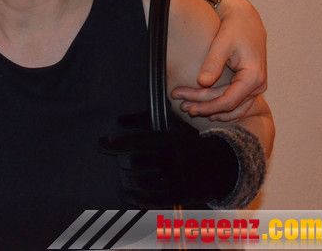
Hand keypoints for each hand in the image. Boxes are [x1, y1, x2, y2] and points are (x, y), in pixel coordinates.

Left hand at [99, 113, 237, 209]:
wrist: (219, 166)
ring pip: (140, 183)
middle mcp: (175, 161)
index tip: (102, 142)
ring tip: (121, 175)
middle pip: (135, 163)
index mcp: (172, 141)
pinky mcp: (179, 198)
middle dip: (121, 162)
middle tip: (118, 160)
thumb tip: (118, 120)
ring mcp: (178, 182)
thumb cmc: (188, 142)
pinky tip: (126, 192)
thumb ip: (143, 120)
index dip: (115, 143)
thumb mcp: (170, 125)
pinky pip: (150, 201)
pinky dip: (134, 197)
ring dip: (125, 179)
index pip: (136, 142)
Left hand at [172, 0, 266, 118]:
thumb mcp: (222, 43)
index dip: (208, 107)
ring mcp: (257, 86)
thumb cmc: (235, 28)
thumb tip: (203, 82)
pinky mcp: (251, 84)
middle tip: (183, 108)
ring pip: (234, 107)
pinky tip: (206, 109)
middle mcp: (259, 85)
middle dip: (206, 108)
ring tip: (191, 109)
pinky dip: (222, 107)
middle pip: (230, 106)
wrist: (246, 19)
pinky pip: (237, 102)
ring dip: (213, 110)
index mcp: (253, 76)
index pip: (229, 101)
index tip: (189, 108)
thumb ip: (213, 63)